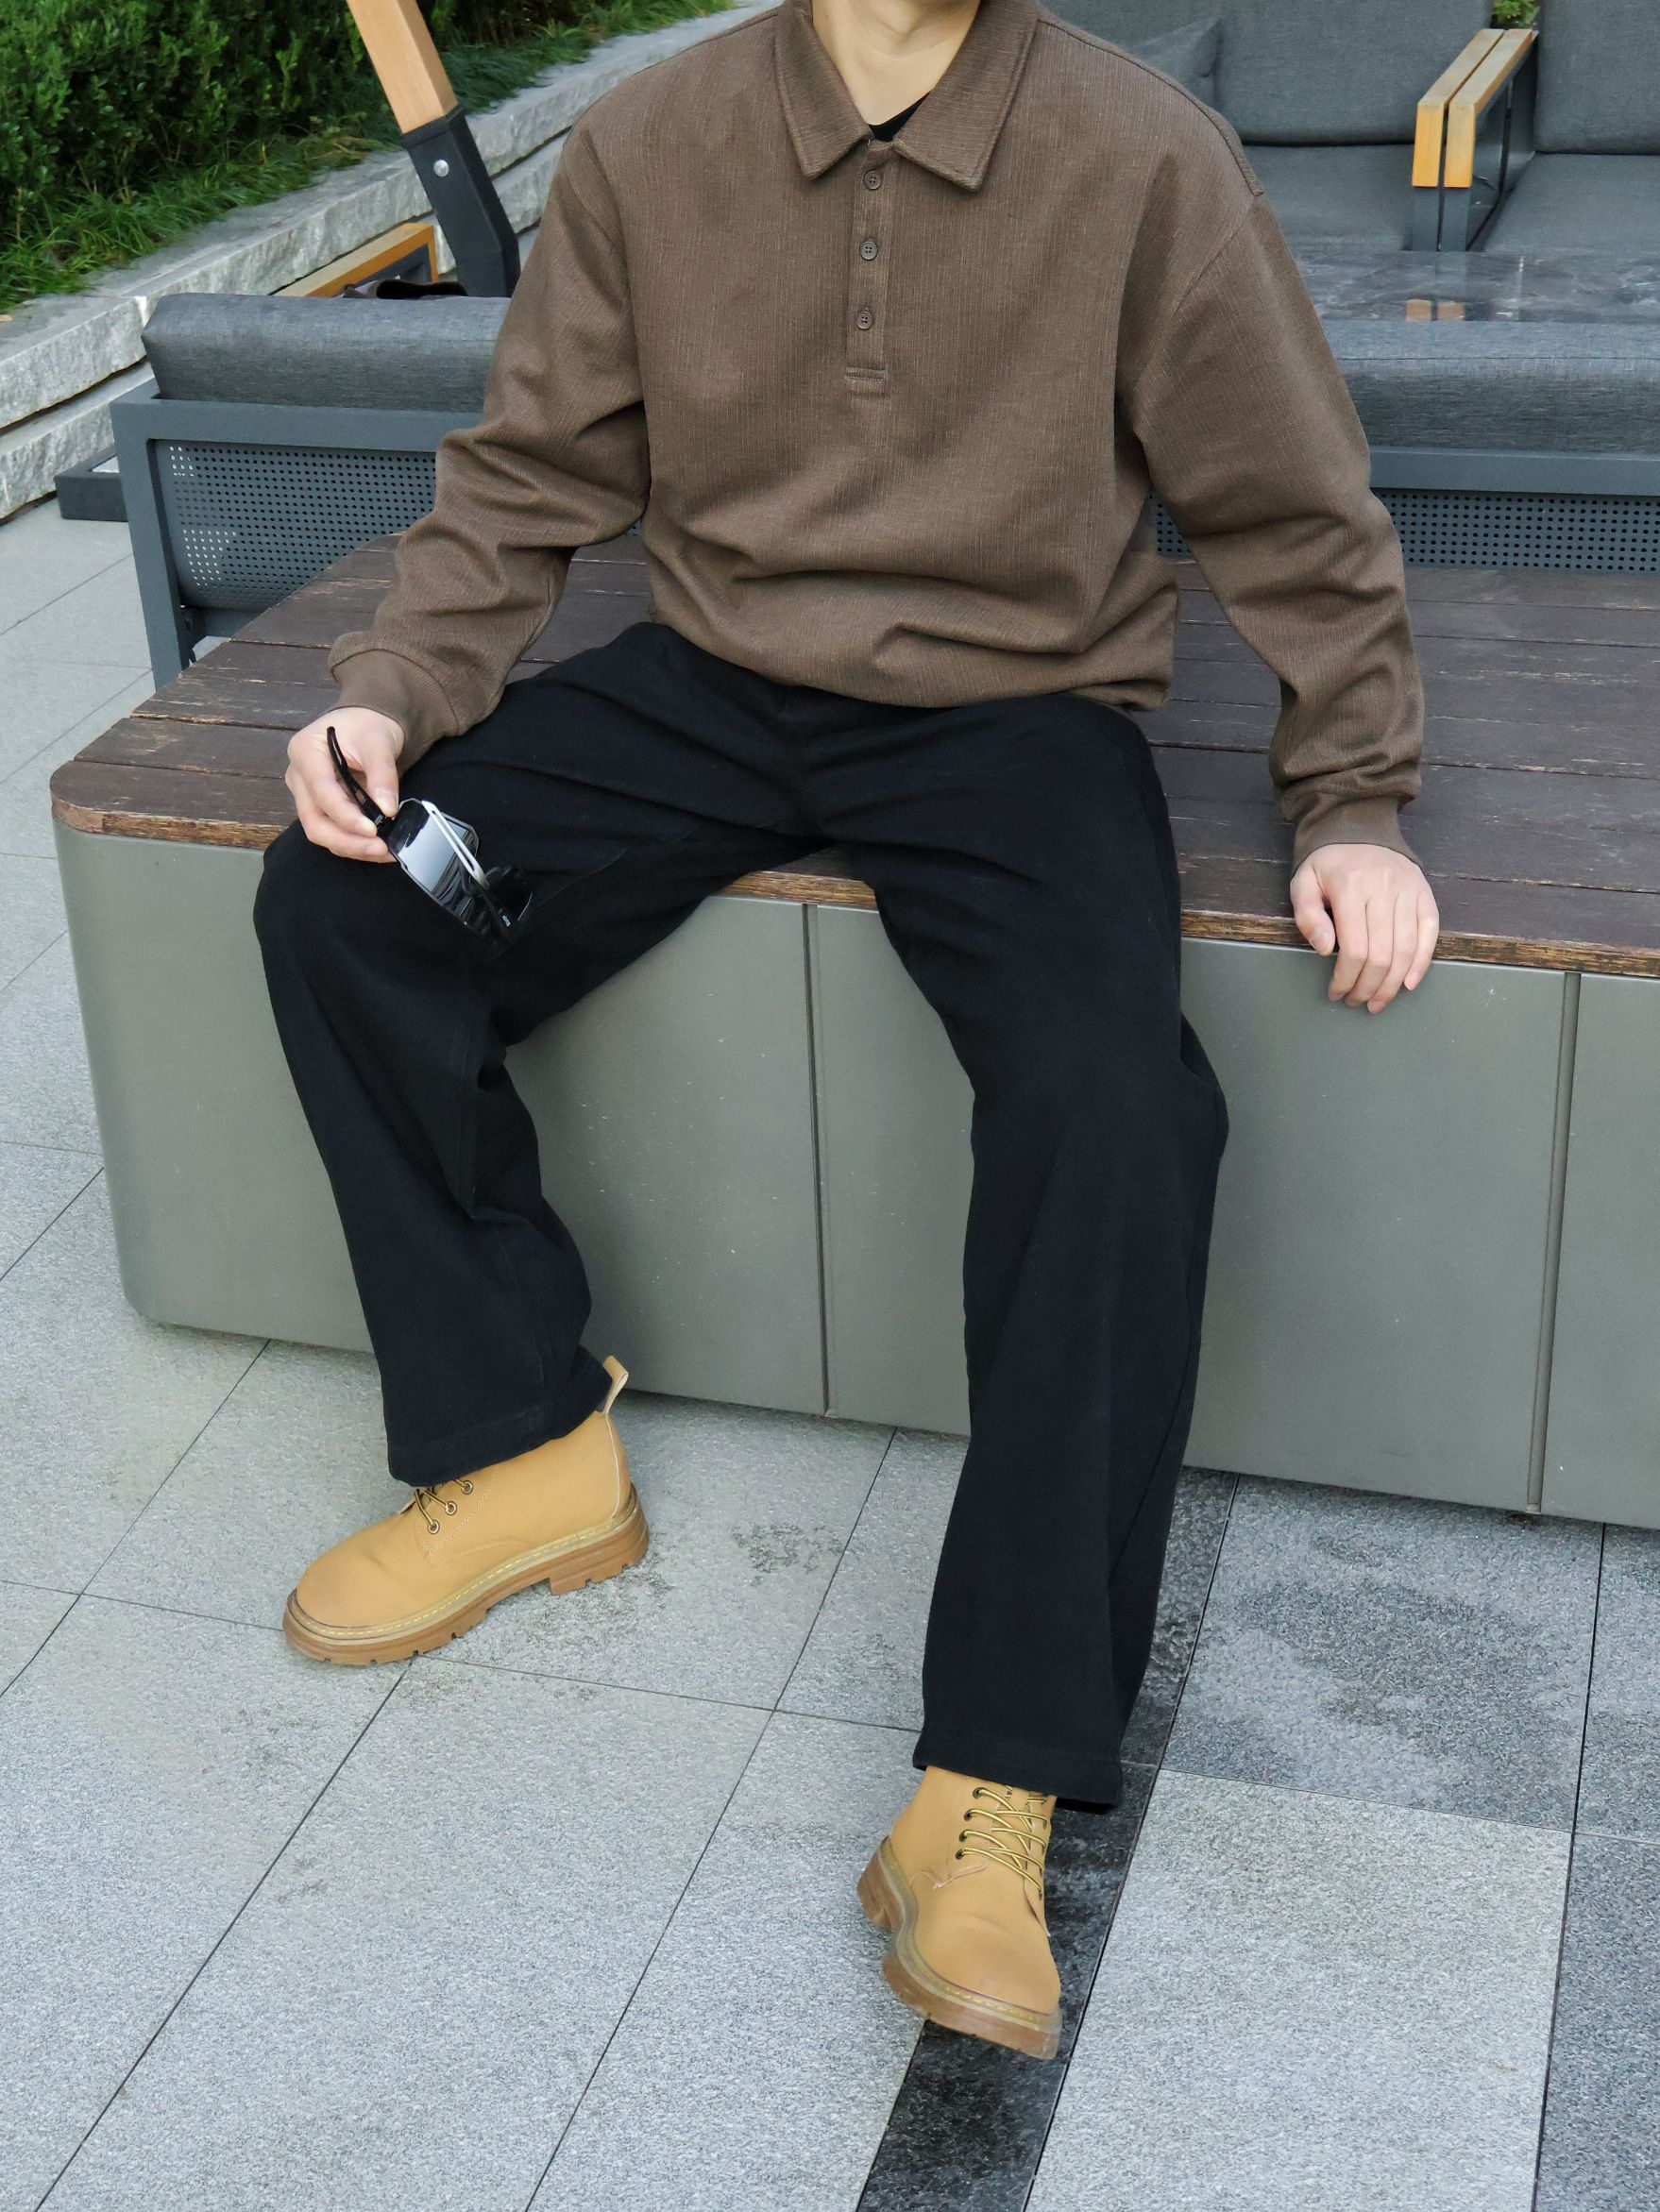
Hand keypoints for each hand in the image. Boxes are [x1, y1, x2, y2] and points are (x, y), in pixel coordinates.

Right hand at [284, 707, 403, 862]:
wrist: (365, 723)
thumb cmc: (367, 727)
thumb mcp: (379, 743)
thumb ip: (383, 775)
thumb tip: (388, 811)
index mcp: (305, 752)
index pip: (322, 791)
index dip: (346, 816)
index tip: (373, 830)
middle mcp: (298, 776)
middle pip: (313, 820)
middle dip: (347, 841)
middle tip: (380, 849)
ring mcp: (305, 794)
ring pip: (320, 831)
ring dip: (352, 847)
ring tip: (384, 852)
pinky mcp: (318, 807)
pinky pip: (332, 831)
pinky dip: (354, 843)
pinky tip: (377, 848)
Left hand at [1290, 844, 1438, 1012]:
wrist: (1356, 827)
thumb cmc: (1327, 864)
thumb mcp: (1303, 883)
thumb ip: (1308, 917)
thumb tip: (1326, 951)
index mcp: (1351, 886)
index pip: (1354, 949)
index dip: (1346, 979)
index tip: (1337, 993)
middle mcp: (1385, 888)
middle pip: (1382, 955)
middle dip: (1368, 987)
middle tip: (1357, 1002)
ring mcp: (1409, 890)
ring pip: (1406, 949)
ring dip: (1393, 984)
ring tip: (1378, 1001)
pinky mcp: (1425, 893)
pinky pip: (1430, 933)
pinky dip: (1421, 963)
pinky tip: (1408, 984)